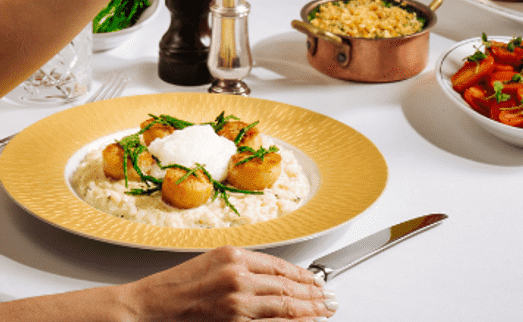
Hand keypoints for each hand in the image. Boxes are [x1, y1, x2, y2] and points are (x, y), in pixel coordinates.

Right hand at [118, 245, 336, 321]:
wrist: (146, 308)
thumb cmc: (175, 287)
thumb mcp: (213, 262)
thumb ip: (245, 267)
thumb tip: (277, 278)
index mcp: (235, 256)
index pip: (281, 268)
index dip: (304, 277)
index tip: (319, 282)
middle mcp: (238, 278)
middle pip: (287, 289)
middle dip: (313, 296)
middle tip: (331, 300)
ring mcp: (235, 304)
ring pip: (282, 309)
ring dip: (307, 313)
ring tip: (324, 313)